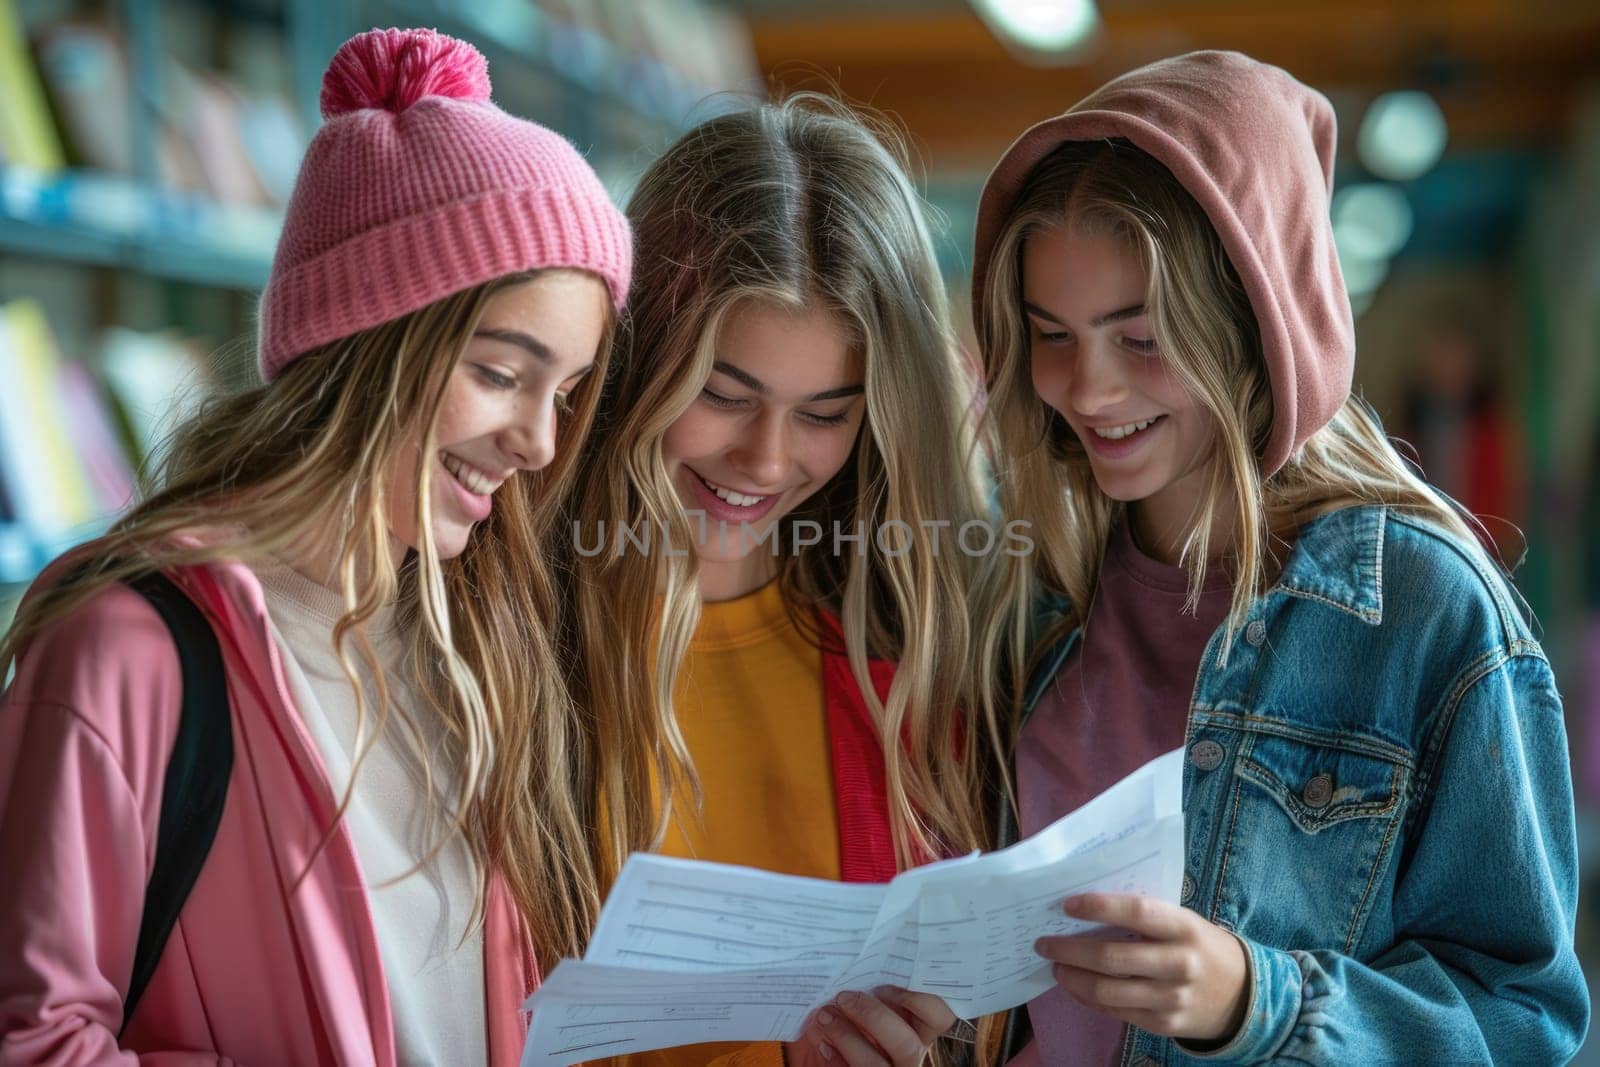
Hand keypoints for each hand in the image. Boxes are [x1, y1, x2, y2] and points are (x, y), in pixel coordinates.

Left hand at [785, 987, 955, 1065]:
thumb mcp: (877, 1002)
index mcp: (921, 1032)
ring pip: (874, 1064)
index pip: (940, 1017)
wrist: (838, 1052)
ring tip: (824, 1015)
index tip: (884, 983)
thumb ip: (879, 990)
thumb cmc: (860, 1016)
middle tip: (844, 996)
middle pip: (907, 1045)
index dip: (918, 1000)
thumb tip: (863, 957)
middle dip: (873, 1017)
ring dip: (845, 1036)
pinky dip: (832, 1058)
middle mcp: (911, 1058)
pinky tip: (821, 1042)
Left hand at [1034, 893, 1249, 1044]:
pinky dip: (1087, 998)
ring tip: (1055, 965)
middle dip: (1069, 949)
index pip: (1137, 912)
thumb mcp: (1183, 922)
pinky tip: (1074, 987)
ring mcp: (1172, 999)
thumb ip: (1145, 917)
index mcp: (1185, 928)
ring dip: (1072, 977)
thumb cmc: (1199, 946)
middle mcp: (1180, 964)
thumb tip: (1086, 908)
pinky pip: (1115, 1012)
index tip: (1066, 905)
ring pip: (1107, 991)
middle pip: (1111, 958)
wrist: (1243, 996)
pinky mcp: (1164, 1025)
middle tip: (1043, 942)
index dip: (1099, 907)